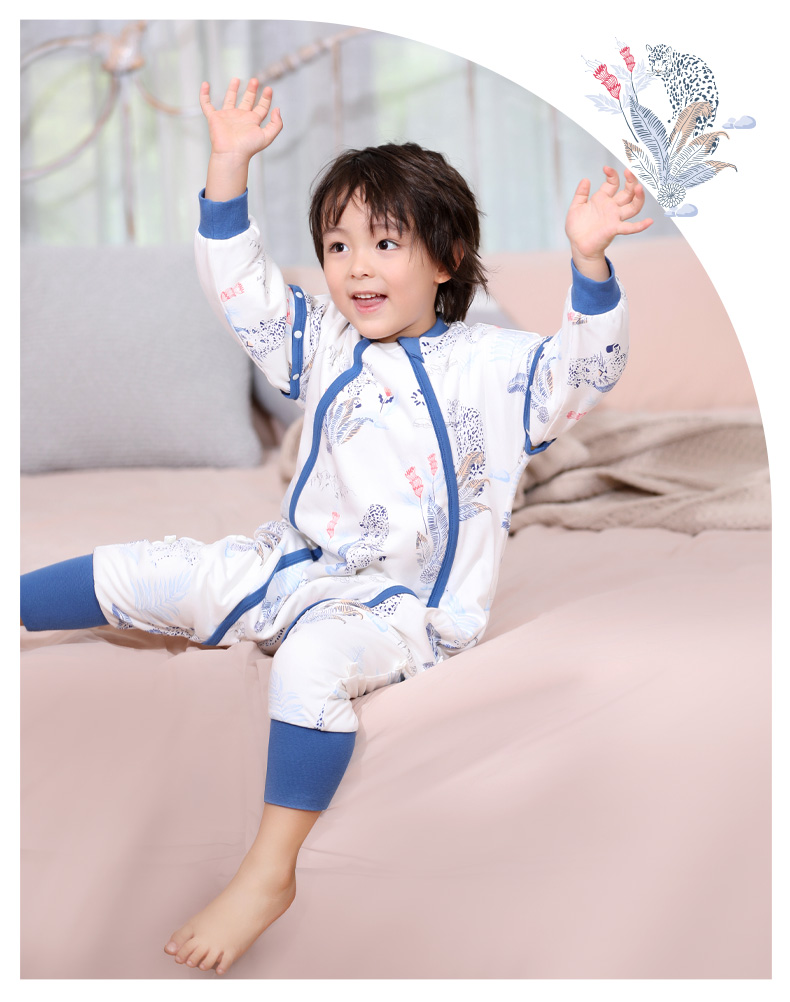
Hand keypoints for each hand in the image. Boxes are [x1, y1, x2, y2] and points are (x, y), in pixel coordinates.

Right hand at [201, 78, 282, 200]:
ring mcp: (227, 117)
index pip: (261, 108)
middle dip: (251, 91)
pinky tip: (205, 85)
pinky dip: (204, 95)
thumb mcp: (268, 136)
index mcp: (252, 122)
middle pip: (247, 101)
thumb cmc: (248, 147)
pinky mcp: (214, 118)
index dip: (266, 99)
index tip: (269, 89)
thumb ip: (276, 124)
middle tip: (255, 80)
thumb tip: (277, 109)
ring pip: (229, 100)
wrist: (232, 153)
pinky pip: (206, 104)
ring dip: (233, 90)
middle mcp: (240, 118)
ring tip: (237, 79)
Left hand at [565, 167, 652, 276]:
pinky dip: (640, 225)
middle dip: (630, 181)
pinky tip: (649, 222)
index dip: (612, 175)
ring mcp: (615, 218)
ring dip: (638, 197)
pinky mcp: (614, 229)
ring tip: (639, 187)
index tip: (606, 168)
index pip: (612, 183)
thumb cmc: (577, 227)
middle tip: (629, 171)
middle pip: (627, 192)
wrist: (577, 245)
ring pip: (633, 206)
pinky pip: (630, 227)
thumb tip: (585, 179)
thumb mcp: (576, 207)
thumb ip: (581, 194)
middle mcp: (612, 207)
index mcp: (602, 199)